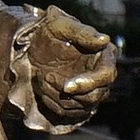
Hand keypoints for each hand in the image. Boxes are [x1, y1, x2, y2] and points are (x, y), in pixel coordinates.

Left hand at [23, 6, 117, 123]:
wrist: (33, 47)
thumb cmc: (49, 31)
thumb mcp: (61, 25)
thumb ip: (83, 32)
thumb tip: (105, 39)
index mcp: (104, 55)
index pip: (106, 75)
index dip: (88, 83)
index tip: (66, 87)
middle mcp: (102, 75)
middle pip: (94, 96)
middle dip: (68, 93)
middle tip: (45, 76)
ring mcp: (91, 90)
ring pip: (80, 106)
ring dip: (56, 96)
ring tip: (42, 76)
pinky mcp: (78, 102)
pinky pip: (69, 113)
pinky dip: (53, 104)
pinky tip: (43, 88)